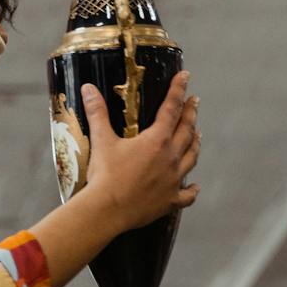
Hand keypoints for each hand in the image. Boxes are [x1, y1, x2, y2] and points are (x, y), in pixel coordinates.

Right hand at [82, 73, 201, 231]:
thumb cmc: (105, 175)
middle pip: (187, 130)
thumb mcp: (101, 140)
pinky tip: (195, 187)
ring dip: (195, 143)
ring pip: (192, 157)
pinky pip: (187, 195)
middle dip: (191, 113)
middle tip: (194, 102)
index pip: (172, 108)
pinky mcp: (170, 200)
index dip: (178, 90)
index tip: (186, 76)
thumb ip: (97, 112)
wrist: (107, 210)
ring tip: (198, 135)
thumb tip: (88, 88)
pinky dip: (192, 189)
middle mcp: (171, 158)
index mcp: (157, 140)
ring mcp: (174, 180)